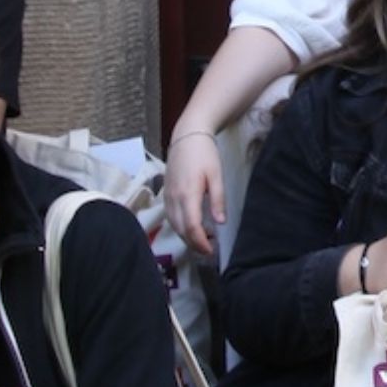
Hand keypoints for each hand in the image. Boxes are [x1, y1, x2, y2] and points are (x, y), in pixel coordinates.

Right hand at [164, 131, 224, 259]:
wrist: (187, 135)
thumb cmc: (204, 153)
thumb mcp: (216, 175)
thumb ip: (218, 199)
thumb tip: (220, 222)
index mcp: (188, 193)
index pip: (191, 226)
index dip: (200, 242)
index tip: (211, 250)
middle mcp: (174, 197)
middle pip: (180, 229)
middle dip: (194, 244)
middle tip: (208, 251)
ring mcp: (168, 195)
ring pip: (173, 225)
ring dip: (186, 237)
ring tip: (201, 242)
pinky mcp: (166, 193)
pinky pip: (170, 216)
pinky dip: (179, 227)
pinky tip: (189, 228)